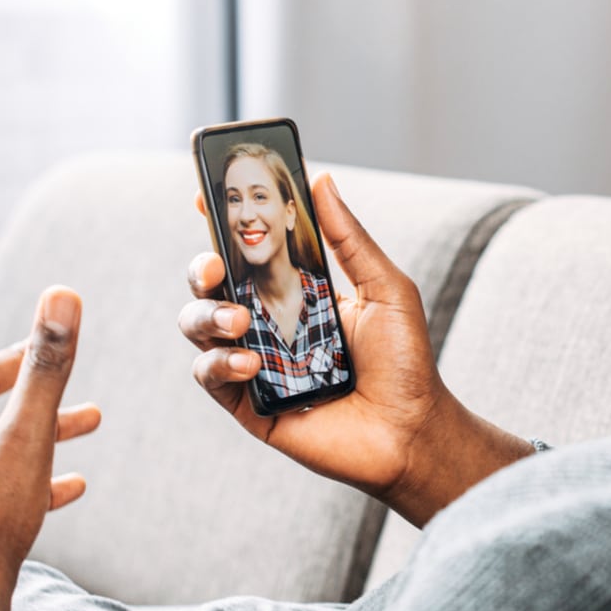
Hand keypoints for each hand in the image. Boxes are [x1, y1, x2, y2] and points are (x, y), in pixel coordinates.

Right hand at [179, 172, 532, 525]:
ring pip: (198, 326)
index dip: (219, 222)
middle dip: (201, 268)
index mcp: (297, 291)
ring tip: (242, 324)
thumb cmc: (406, 362)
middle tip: (215, 266)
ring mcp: (254, 363)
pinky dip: (218, 363)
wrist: (412, 431)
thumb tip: (321, 178)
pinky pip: (209, 375)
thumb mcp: (386, 289)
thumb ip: (349, 238)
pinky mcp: (248, 405)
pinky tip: (250, 364)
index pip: (247, 251)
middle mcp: (269, 323)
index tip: (203, 195)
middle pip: (210, 284)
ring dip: (207, 317)